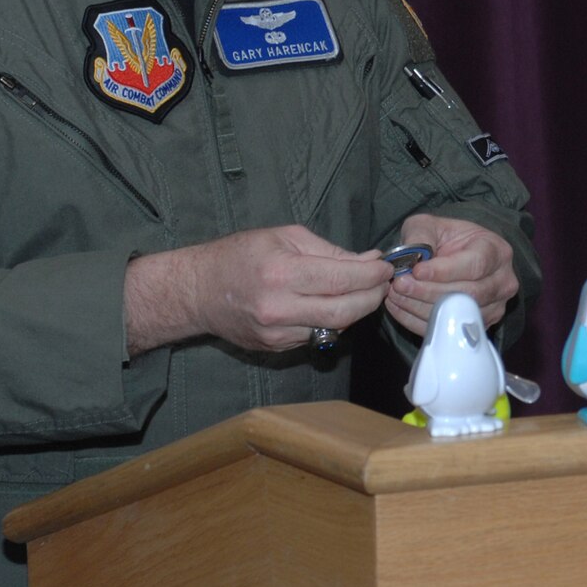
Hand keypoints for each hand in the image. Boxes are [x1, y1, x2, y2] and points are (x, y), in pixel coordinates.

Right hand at [124, 225, 394, 354]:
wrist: (199, 291)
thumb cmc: (241, 254)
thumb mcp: (285, 237)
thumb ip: (330, 251)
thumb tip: (369, 260)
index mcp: (282, 274)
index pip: (343, 279)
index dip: (373, 274)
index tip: (387, 267)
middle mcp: (280, 309)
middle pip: (346, 311)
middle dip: (373, 296)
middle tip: (383, 282)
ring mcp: (277, 334)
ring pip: (335, 328)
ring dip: (356, 311)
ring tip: (363, 292)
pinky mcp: (276, 348)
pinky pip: (317, 336)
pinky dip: (332, 322)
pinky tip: (334, 305)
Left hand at [385, 213, 518, 334]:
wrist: (456, 258)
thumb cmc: (447, 240)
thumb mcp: (431, 225)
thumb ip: (421, 234)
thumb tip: (412, 254)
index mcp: (497, 251)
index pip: (475, 264)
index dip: (445, 271)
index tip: (417, 271)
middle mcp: (502, 282)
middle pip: (468, 293)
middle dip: (428, 291)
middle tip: (399, 284)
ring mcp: (494, 307)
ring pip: (458, 314)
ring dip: (421, 307)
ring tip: (396, 294)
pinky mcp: (478, 325)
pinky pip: (448, 330)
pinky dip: (419, 321)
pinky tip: (401, 308)